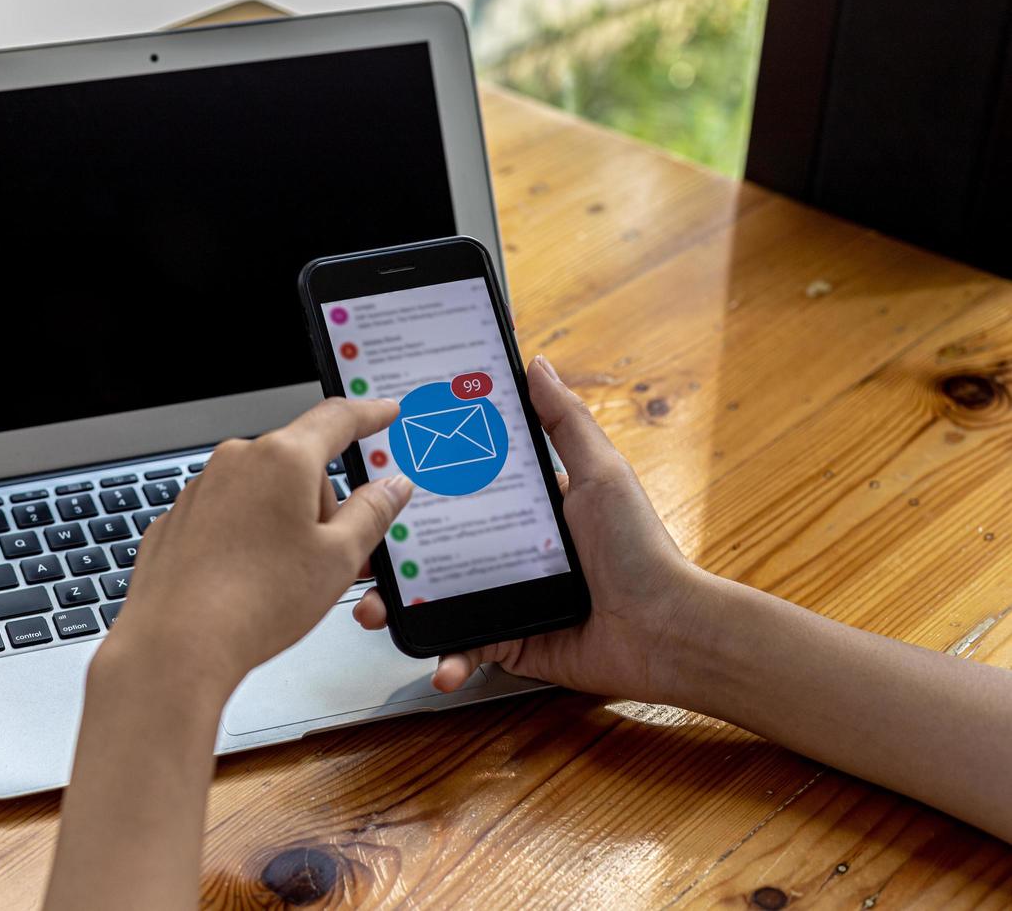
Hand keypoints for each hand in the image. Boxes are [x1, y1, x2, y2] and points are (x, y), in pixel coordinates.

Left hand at [100, 397, 413, 692]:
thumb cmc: (254, 603)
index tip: (383, 413)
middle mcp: (237, 461)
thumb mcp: (338, 559)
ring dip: (281, 526)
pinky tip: (245, 583)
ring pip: (261, 495)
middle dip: (321, 506)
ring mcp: (201, 489)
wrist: (177, 644)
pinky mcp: (178, 520)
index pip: (337, 419)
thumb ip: (373, 513)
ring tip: (281, 581)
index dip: (368, 416)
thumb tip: (391, 487)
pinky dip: (243, 542)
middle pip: (299, 467)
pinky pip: (226, 518)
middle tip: (329, 556)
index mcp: (283, 459)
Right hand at [354, 355, 713, 704]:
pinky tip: (440, 664)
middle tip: (362, 549)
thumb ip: (565, 420)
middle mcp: (508, 551)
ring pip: (436, 600)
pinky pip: (466, 649)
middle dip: (392, 551)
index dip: (419, 485)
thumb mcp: (601, 473)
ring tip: (375, 611)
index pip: (460, 489)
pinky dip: (448, 659)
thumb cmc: (640, 549)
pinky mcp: (509, 643)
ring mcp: (505, 599)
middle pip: (434, 546)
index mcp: (524, 509)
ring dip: (402, 609)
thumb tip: (536, 364)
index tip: (381, 477)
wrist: (665, 630)